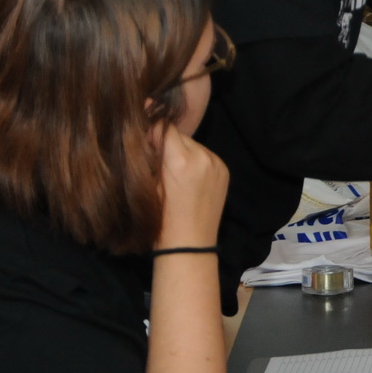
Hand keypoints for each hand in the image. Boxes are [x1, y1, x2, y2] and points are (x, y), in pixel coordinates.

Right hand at [157, 125, 227, 249]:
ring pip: (194, 145)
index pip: (164, 128)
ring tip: (177, 175)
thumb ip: (152, 157)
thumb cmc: (161, 218)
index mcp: (179, 160)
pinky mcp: (224, 170)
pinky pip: (206, 156)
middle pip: (180, 136)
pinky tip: (191, 180)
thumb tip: (151, 137)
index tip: (147, 144)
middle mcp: (202, 156)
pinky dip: (197, 162)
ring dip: (184, 153)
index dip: (153, 133)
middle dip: (169, 145)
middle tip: (160, 163)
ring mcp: (216, 163)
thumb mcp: (149, 184)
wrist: (189, 244)